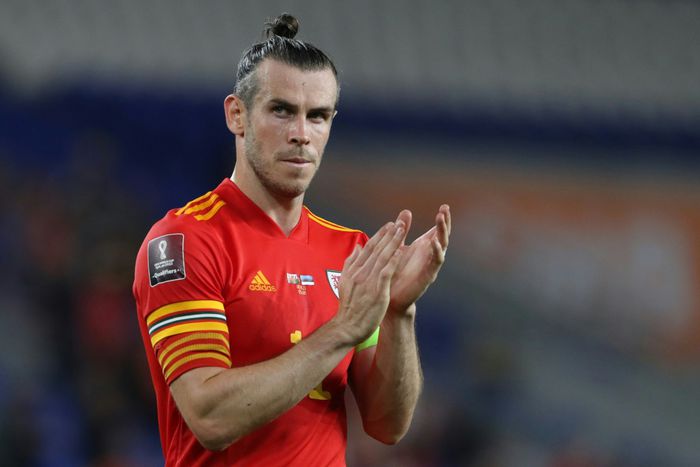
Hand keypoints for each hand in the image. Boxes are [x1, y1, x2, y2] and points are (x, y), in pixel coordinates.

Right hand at [333, 221, 404, 343]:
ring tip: (402, 230)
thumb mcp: (345, 282)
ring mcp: (368, 282)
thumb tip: (357, 248)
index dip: (379, 235)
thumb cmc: (348, 308)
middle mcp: (361, 273)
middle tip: (399, 222)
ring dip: (393, 242)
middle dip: (389, 234)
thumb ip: (351, 263)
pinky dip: (393, 261)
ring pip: (382, 257)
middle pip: (376, 249)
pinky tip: (401, 252)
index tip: (389, 225)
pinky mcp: (377, 291)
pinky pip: (386, 273)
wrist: (346, 327)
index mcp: (354, 270)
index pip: (368, 248)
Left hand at [389, 205, 450, 312]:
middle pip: (442, 235)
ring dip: (442, 232)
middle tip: (445, 209)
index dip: (442, 219)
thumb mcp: (397, 246)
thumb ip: (402, 230)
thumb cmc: (394, 272)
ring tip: (440, 218)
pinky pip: (436, 262)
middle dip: (444, 222)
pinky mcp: (428, 275)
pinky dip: (436, 251)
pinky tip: (433, 241)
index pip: (436, 230)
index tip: (445, 205)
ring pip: (442, 246)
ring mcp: (430, 264)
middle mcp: (429, 254)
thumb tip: (406, 211)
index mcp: (423, 247)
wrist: (390, 297)